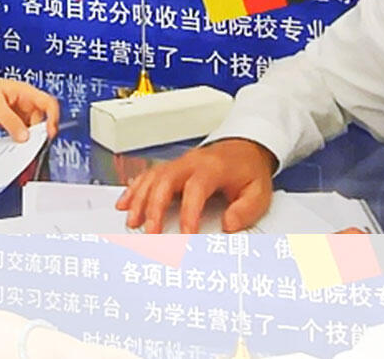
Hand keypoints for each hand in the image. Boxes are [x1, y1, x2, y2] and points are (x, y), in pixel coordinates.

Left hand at [0, 70, 59, 141]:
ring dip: (30, 138)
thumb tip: (25, 136)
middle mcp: (26, 102)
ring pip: (33, 128)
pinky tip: (16, 147)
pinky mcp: (13, 121)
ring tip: (23, 149)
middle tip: (32, 146)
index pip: (48, 104)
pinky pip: (23, 132)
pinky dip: (21, 140)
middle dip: (39, 133)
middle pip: (42, 120)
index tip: (49, 133)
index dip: (52, 118)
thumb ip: (11, 122)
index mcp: (26, 92)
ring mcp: (20, 112)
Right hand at [114, 138, 275, 232]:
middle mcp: (192, 163)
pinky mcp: (173, 166)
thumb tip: (228, 225)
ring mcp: (180, 163)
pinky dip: (134, 188)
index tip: (186, 235)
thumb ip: (245, 210)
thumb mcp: (258, 192)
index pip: (196, 189)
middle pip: (166, 180)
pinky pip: (148, 174)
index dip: (189, 213)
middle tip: (151, 232)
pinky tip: (125, 203)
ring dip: (140, 199)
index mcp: (213, 168)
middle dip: (155, 207)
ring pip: (153, 177)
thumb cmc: (249, 171)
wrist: (246, 148)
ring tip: (133, 221)